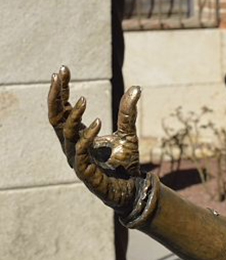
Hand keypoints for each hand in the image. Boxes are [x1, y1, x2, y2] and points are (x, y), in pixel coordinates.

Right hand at [48, 67, 142, 212]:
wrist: (132, 189)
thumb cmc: (125, 163)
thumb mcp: (128, 133)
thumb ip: (128, 113)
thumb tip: (137, 88)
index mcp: (77, 135)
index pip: (62, 110)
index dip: (60, 90)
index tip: (62, 70)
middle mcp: (72, 145)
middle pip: (55, 118)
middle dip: (55, 96)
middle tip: (58, 76)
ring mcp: (76, 159)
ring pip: (66, 134)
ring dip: (73, 116)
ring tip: (83, 100)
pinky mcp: (85, 172)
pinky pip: (80, 152)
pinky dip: (87, 137)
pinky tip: (98, 122)